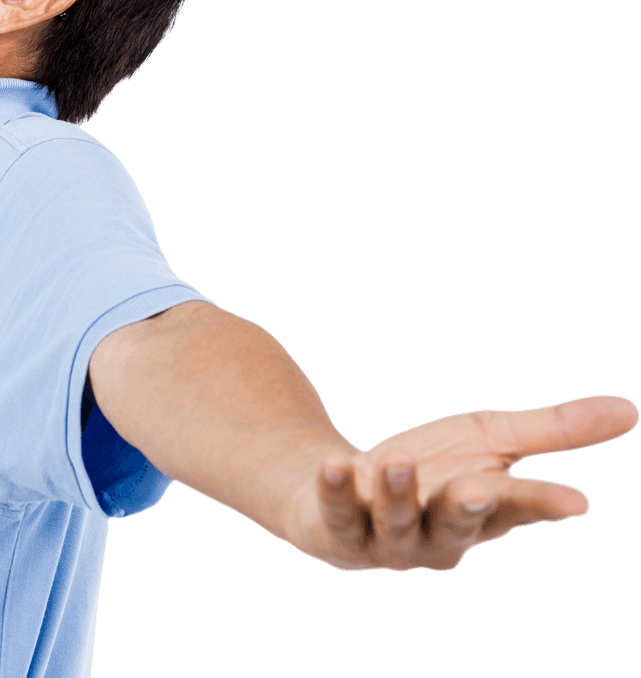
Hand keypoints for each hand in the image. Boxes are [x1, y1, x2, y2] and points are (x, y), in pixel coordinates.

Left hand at [290, 394, 638, 571]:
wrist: (343, 486)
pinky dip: (335, 490)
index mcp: (483, 513)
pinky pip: (337, 513)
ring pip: (397, 520)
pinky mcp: (338, 528)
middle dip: (466, 508)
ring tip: (396, 461)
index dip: (542, 505)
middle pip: (456, 526)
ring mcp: (386, 536)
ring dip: (397, 493)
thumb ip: (554, 431)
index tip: (574, 501)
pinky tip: (335, 462)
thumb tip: (632, 409)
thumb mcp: (490, 440)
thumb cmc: (431, 467)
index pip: (517, 508)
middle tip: (478, 486)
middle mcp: (438, 535)